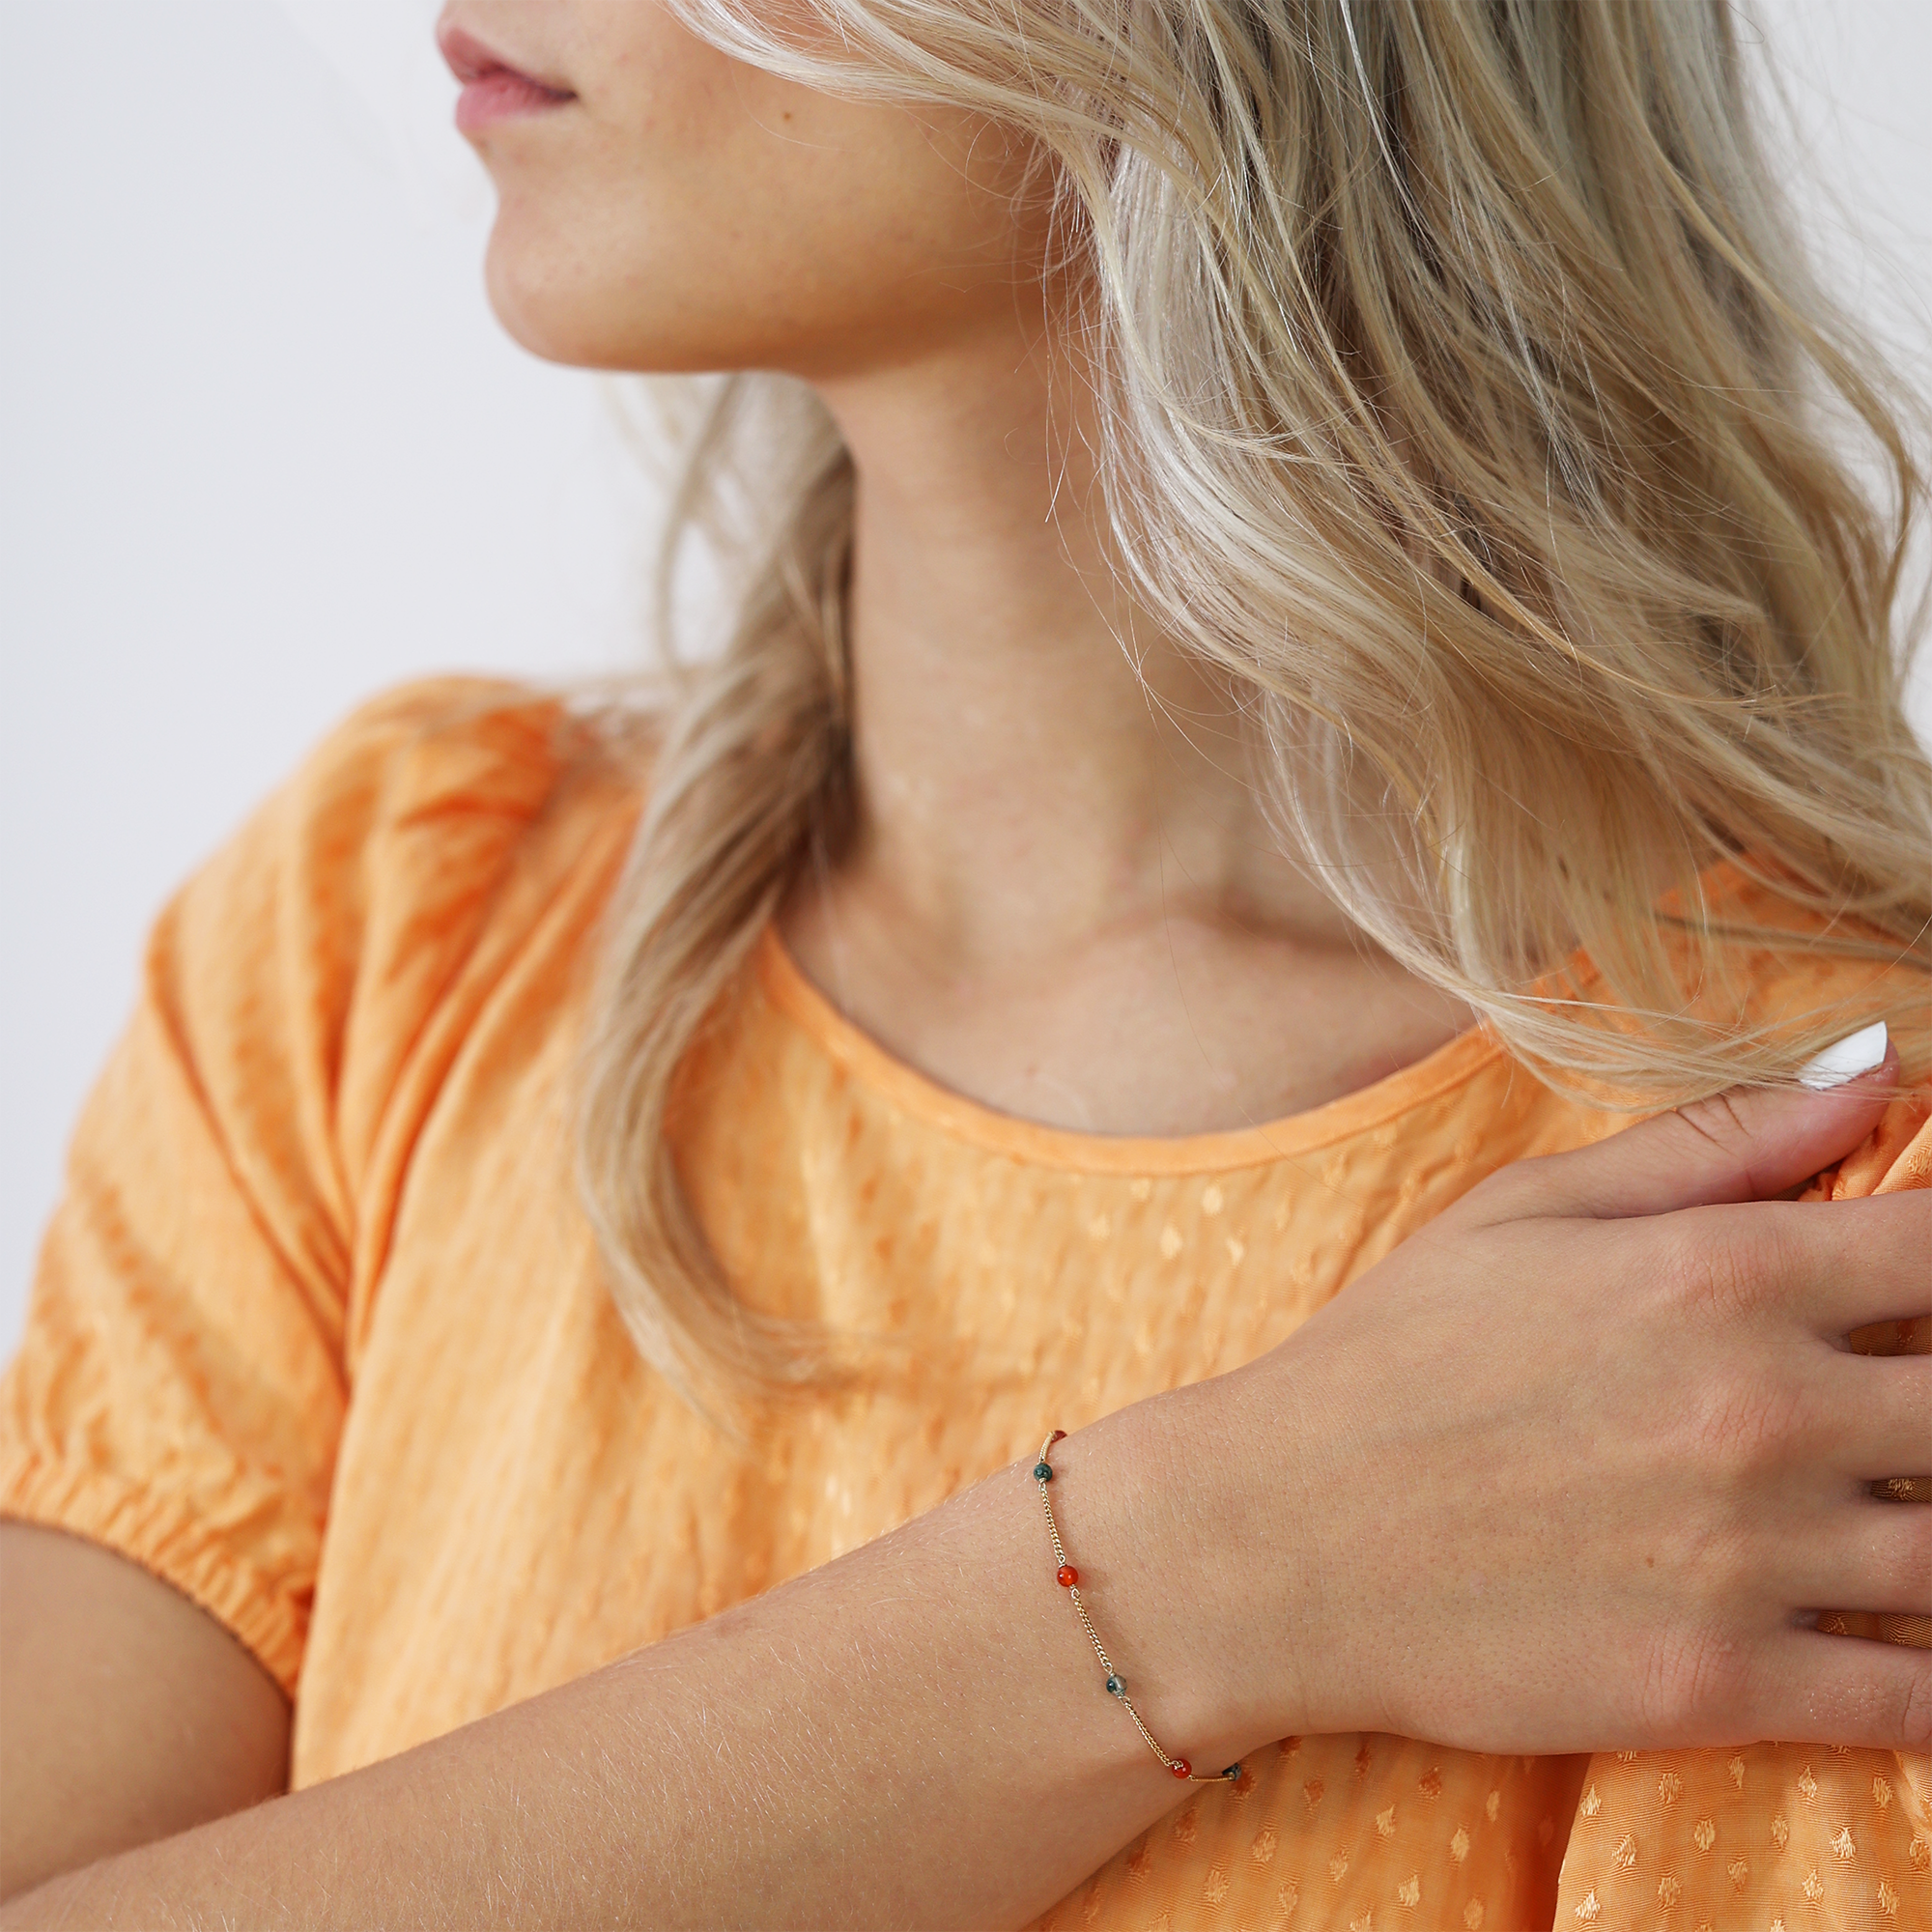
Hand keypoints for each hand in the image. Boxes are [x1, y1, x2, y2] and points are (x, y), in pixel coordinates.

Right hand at [1176, 1035, 1931, 1754]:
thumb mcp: (1525, 1211)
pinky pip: (1924, 1697)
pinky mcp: (1728, 1688)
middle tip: (1884, 1408)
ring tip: (1875, 1501)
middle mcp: (1764, 1408)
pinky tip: (1892, 1628)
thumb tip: (1878, 1066)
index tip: (1918, 1290)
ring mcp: (1755, 1559)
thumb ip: (1714, 1142)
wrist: (1274, 1540)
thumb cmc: (1391, 1358)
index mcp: (1721, 1275)